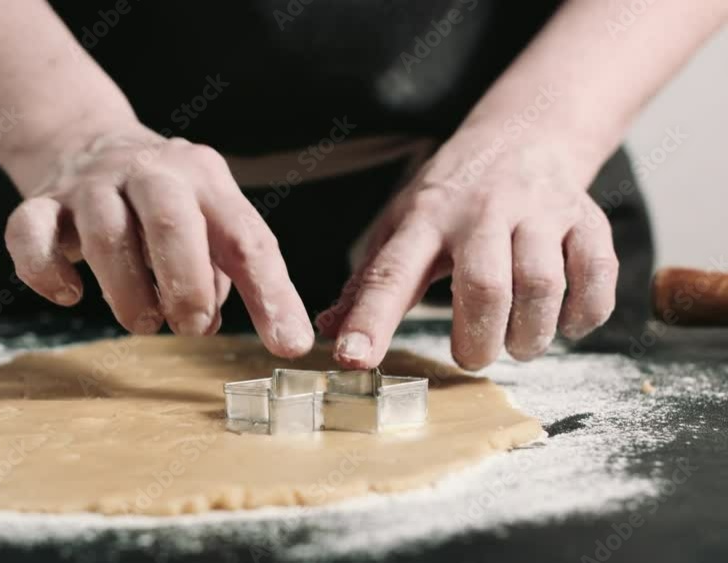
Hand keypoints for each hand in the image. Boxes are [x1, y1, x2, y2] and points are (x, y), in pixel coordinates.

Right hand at [1, 122, 314, 357]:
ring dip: (128, 291)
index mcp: (205, 179)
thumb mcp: (209, 223)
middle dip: (187, 284)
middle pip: (171, 220)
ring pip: (106, 233)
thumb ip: (226, 273)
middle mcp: (151, 173)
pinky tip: (70, 295)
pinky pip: (29, 235)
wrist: (85, 141)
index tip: (288, 345)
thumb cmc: (163, 205)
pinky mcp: (42, 203)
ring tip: (144, 321)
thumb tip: (222, 321)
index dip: (271, 296)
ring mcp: (92, 185)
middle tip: (193, 327)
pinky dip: (46, 272)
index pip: (247, 238)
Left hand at [317, 130, 618, 369]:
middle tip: (473, 357)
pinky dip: (584, 314)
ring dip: (530, 335)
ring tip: (517, 345)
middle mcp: (482, 210)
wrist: (525, 133)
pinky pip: (597, 275)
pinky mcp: (586, 217)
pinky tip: (564, 322)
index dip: (372, 320)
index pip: (391, 272)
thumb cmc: (451, 194)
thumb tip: (330, 330)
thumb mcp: (400, 224)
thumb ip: (368, 280)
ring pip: (542, 285)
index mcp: (424, 217)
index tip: (354, 360)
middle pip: (484, 287)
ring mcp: (539, 210)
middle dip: (478, 341)